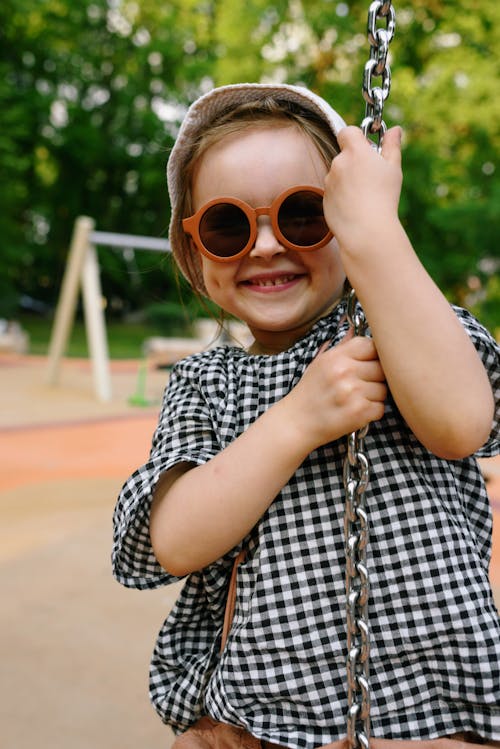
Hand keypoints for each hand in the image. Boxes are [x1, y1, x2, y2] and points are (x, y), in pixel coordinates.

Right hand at [284, 331, 386, 450]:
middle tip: (359, 386)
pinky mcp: (359, 413)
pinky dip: (371, 413)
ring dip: (373, 397)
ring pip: (383, 390)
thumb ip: (342, 347)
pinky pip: (380, 408)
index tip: (367, 365)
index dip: (373, 356)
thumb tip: (356, 327)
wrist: (295, 423)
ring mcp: (352, 392)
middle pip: (381, 368)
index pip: (371, 345)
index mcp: (336, 357)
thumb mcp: (320, 363)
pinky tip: (354, 413)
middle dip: (375, 378)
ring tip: (354, 401)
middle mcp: (344, 372)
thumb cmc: (310, 393)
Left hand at [323, 126, 402, 256]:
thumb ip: (392, 146)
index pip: (348, 131)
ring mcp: (329, 182)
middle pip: (344, 155)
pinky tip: (356, 207)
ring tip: (365, 196)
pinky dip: (342, 195)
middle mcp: (338, 163)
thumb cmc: (384, 197)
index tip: (367, 147)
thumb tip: (395, 130)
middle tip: (371, 176)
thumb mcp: (393, 168)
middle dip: (355, 161)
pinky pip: (334, 191)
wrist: (366, 230)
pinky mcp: (324, 198)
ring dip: (348, 179)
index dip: (356, 136)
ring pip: (338, 174)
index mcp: (355, 152)